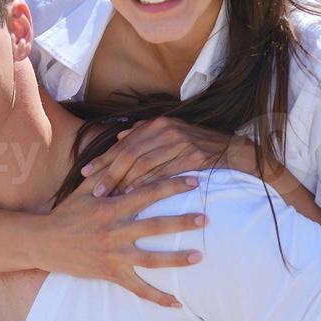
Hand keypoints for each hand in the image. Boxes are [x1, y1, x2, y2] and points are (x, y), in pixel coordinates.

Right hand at [41, 174, 205, 307]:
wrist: (43, 242)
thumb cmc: (67, 212)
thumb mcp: (84, 189)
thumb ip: (108, 171)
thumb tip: (127, 148)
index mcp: (111, 207)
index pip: (147, 193)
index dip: (172, 186)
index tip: (195, 181)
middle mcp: (115, 231)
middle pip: (155, 226)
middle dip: (182, 222)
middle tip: (206, 219)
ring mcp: (114, 255)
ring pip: (151, 260)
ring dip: (176, 259)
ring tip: (199, 256)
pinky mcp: (111, 273)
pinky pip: (138, 288)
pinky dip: (158, 297)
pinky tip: (177, 303)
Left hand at [79, 116, 259, 197]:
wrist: (236, 151)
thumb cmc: (199, 146)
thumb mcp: (172, 134)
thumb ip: (145, 135)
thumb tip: (120, 136)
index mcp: (158, 124)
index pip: (124, 143)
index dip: (103, 158)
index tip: (85, 173)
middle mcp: (167, 129)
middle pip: (130, 153)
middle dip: (109, 172)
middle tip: (94, 190)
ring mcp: (181, 142)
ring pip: (145, 163)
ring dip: (125, 182)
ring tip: (111, 197)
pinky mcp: (194, 156)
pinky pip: (164, 172)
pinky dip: (148, 184)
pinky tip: (136, 196)